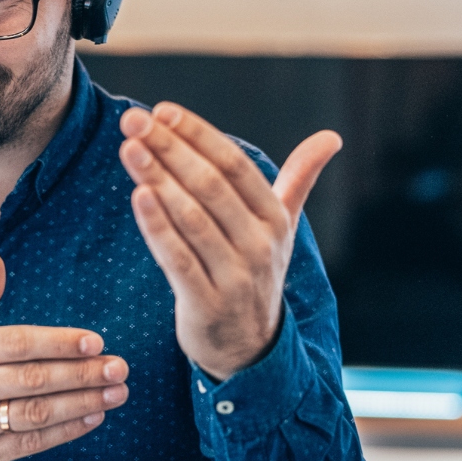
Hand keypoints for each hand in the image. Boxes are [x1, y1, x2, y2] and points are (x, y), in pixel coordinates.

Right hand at [0, 254, 128, 460]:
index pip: (15, 343)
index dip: (58, 342)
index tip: (95, 341)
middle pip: (31, 380)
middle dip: (81, 374)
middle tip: (118, 368)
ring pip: (34, 414)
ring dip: (81, 404)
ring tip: (115, 394)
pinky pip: (28, 444)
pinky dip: (64, 432)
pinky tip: (91, 418)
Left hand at [118, 103, 341, 381]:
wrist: (250, 349)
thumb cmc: (256, 273)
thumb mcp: (282, 227)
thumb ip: (300, 179)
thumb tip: (332, 137)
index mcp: (275, 219)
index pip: (234, 165)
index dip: (198, 135)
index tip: (162, 111)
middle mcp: (260, 245)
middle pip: (210, 186)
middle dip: (170, 149)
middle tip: (132, 121)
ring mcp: (235, 276)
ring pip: (192, 219)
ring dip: (158, 180)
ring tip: (129, 149)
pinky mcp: (206, 304)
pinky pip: (177, 259)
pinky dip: (157, 227)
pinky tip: (137, 195)